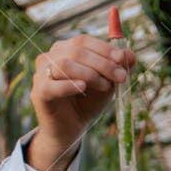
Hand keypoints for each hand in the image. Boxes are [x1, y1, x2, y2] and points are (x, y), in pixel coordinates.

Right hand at [27, 34, 135, 170]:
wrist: (70, 130)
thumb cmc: (87, 103)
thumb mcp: (107, 84)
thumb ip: (117, 69)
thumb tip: (131, 55)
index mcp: (64, 50)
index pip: (83, 41)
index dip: (104, 48)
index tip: (122, 59)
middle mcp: (50, 57)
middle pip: (76, 51)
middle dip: (103, 63)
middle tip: (121, 77)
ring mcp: (41, 74)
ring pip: (65, 64)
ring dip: (90, 74)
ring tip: (106, 87)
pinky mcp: (39, 92)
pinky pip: (52, 85)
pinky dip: (69, 85)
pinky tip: (83, 88)